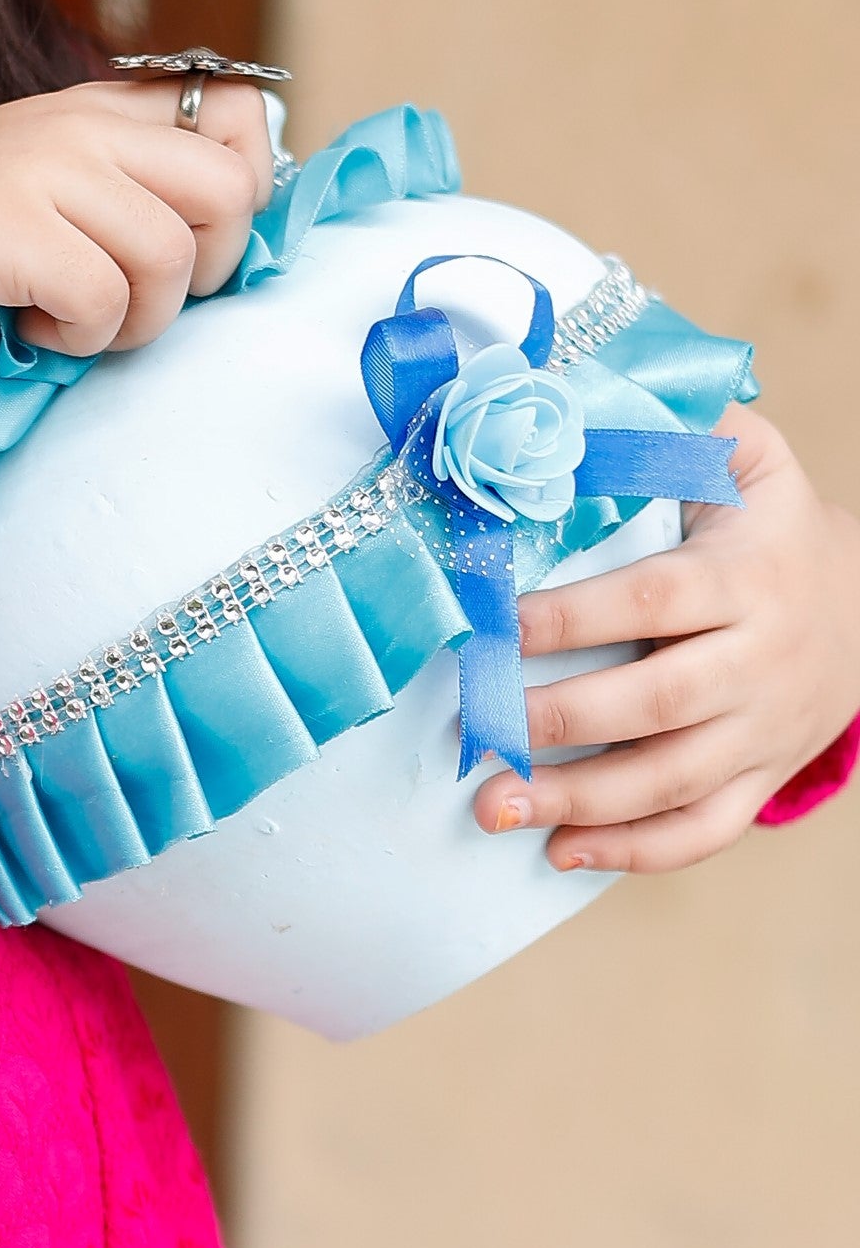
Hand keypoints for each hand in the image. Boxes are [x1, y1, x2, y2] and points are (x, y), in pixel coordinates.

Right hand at [0, 77, 272, 438]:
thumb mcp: (49, 185)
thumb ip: (126, 185)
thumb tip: (227, 229)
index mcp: (99, 109)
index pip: (240, 113)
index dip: (247, 189)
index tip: (196, 241)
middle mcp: (81, 127)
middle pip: (227, 190)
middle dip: (208, 269)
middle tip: (143, 299)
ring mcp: (45, 174)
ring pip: (170, 257)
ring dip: (137, 321)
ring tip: (78, 326)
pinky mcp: (11, 233)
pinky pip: (103, 300)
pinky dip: (79, 340)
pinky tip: (34, 332)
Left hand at [472, 409, 859, 870]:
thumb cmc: (766, 528)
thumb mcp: (744, 462)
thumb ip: (678, 431)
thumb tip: (575, 393)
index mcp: (746, 577)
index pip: (653, 600)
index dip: (573, 616)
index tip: (494, 627)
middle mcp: (761, 659)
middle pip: (660, 703)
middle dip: (564, 723)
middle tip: (481, 730)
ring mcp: (764, 729)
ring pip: (673, 782)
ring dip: (580, 804)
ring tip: (494, 809)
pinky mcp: (760, 775)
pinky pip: (703, 831)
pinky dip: (635, 854)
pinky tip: (561, 854)